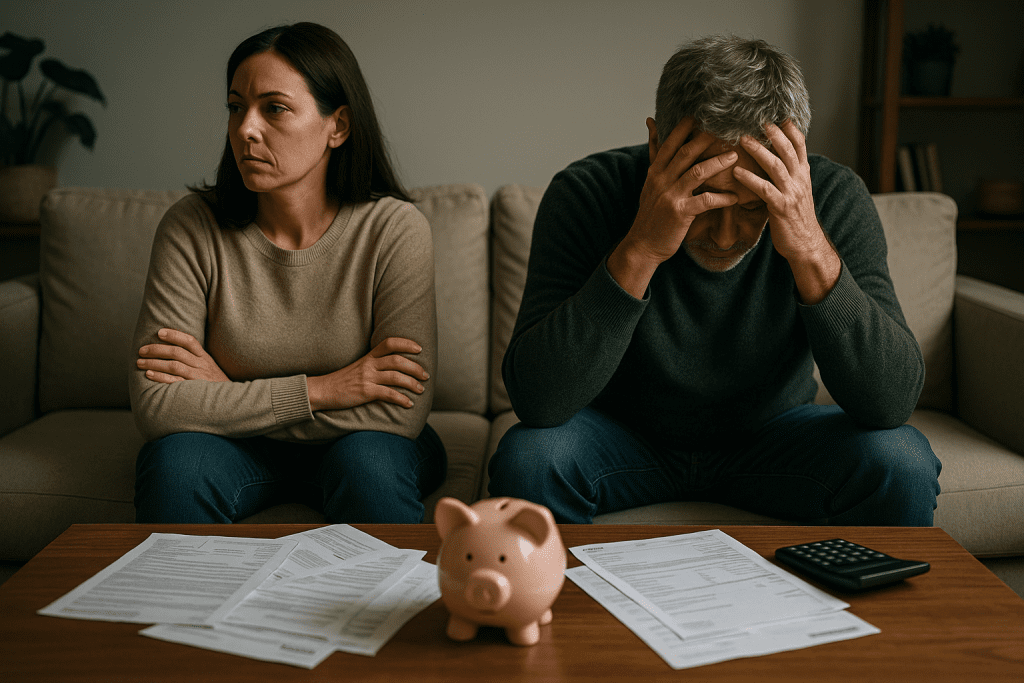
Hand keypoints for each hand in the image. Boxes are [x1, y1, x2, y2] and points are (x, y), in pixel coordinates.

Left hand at [137, 328, 229, 383]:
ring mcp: (198, 377)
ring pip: (173, 365)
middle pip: (177, 352)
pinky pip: (174, 381)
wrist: (229, 401)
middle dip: (156, 349)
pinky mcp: (193, 390)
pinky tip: (149, 374)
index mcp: (205, 358)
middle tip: (142, 350)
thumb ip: (195, 359)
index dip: (174, 335)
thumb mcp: (209, 367)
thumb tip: (173, 349)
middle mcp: (201, 365)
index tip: (159, 332)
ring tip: (140, 362)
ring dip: (154, 362)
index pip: (190, 341)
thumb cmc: (214, 383)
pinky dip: (160, 377)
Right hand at [306, 337, 427, 411]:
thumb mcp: (359, 367)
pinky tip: (409, 404)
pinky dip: (401, 399)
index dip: (406, 343)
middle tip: (426, 375)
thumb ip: (375, 364)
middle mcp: (369, 365)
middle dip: (415, 368)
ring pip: (396, 377)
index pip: (389, 343)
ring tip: (421, 390)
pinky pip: (388, 394)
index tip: (419, 349)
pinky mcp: (365, 392)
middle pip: (398, 361)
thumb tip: (396, 368)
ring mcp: (367, 378)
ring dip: (412, 384)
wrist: (323, 391)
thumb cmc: (343, 381)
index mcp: (368, 356)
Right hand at [608, 117, 739, 297]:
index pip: (670, 142)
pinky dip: (721, 198)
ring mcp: (670, 196)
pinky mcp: (680, 213)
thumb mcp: (650, 180)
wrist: (643, 244)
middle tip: (727, 127)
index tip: (702, 114)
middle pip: (686, 152)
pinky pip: (705, 201)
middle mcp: (661, 180)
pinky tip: (734, 197)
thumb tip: (651, 122)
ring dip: (718, 163)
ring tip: (735, 156)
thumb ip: (654, 152)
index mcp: (656, 171)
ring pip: (697, 173)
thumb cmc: (651, 213)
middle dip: (706, 138)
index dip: (685, 127)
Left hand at [734, 121, 840, 302]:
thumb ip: (788, 177)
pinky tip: (736, 172)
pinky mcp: (781, 208)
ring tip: (743, 139)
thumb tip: (775, 161)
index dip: (790, 129)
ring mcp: (791, 194)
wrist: (806, 245)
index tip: (779, 115)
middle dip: (774, 133)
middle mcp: (800, 181)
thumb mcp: (796, 193)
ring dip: (759, 151)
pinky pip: (764, 189)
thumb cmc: (796, 220)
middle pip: (788, 150)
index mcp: (803, 175)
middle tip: (758, 120)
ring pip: (776, 166)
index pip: (800, 146)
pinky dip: (750, 179)